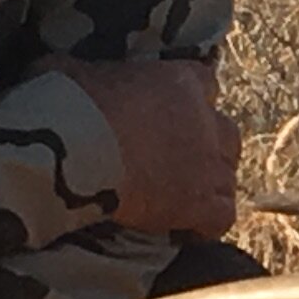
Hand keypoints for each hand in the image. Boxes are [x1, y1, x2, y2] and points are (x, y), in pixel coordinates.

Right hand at [62, 56, 240, 237]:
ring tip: (186, 198)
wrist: (74, 148)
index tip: (173, 112)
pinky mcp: (199, 204)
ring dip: (211, 187)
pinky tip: (190, 228)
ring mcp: (205, 164)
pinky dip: (209, 224)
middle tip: (181, 160)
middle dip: (210, 146)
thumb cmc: (70, 103)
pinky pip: (221, 217)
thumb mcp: (73, 71)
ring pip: (228, 177)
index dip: (192, 100)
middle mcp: (203, 120)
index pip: (205, 83)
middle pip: (226, 133)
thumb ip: (88, 73)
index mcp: (179, 81)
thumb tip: (70, 75)